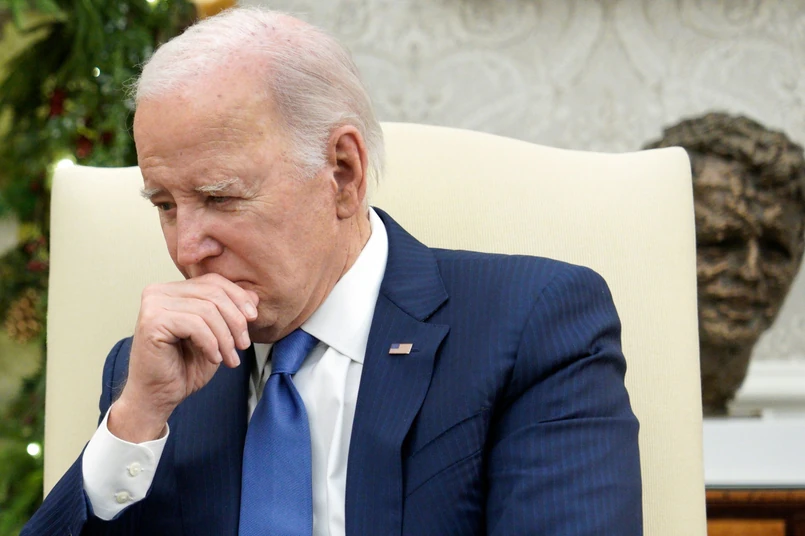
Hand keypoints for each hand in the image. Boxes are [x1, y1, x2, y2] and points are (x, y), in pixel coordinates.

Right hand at [108, 273, 258, 442]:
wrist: (158, 396)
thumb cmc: (184, 366)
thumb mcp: (217, 335)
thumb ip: (231, 313)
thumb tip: (254, 296)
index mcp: (173, 290)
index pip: (214, 281)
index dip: (239, 298)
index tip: (253, 319)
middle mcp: (158, 292)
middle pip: (213, 294)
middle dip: (236, 320)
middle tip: (243, 345)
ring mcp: (153, 305)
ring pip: (207, 310)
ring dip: (226, 337)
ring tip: (231, 358)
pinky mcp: (152, 322)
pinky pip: (195, 325)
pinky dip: (211, 344)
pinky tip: (214, 359)